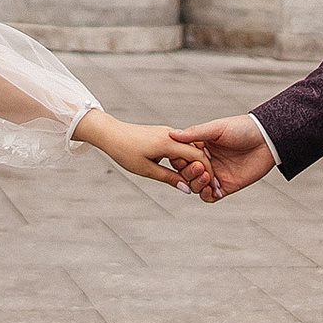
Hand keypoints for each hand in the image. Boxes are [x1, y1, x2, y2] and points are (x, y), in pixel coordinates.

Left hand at [72, 108, 208, 190]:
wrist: (110, 133)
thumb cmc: (125, 152)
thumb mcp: (147, 170)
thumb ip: (169, 178)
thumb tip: (187, 189)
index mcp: (168, 143)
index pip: (197, 156)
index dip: (207, 172)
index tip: (212, 186)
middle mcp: (171, 135)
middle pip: (196, 152)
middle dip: (205, 169)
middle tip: (211, 186)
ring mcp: (167, 133)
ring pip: (189, 149)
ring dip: (195, 164)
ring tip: (200, 180)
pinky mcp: (163, 134)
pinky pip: (180, 146)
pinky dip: (186, 159)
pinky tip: (187, 170)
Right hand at [163, 114, 276, 202]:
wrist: (266, 140)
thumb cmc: (242, 129)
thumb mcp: (217, 128)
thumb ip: (195, 133)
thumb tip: (172, 134)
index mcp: (200, 147)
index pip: (181, 157)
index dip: (179, 160)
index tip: (183, 158)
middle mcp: (205, 162)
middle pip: (186, 174)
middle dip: (189, 173)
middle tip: (200, 168)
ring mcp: (215, 174)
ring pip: (196, 186)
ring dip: (197, 184)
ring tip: (207, 177)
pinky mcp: (226, 186)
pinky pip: (210, 196)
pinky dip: (206, 195)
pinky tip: (210, 189)